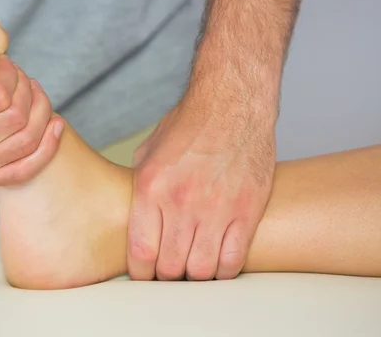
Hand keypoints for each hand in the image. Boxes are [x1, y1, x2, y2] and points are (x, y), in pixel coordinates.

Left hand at [127, 92, 275, 280]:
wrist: (234, 103)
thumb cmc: (190, 124)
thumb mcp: (149, 151)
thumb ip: (139, 187)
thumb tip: (133, 214)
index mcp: (152, 187)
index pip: (140, 251)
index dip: (141, 273)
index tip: (146, 274)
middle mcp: (182, 202)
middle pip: (171, 268)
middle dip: (167, 277)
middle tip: (171, 271)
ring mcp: (217, 209)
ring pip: (202, 270)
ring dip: (195, 276)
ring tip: (194, 266)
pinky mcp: (247, 210)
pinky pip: (233, 261)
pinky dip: (223, 271)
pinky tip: (218, 263)